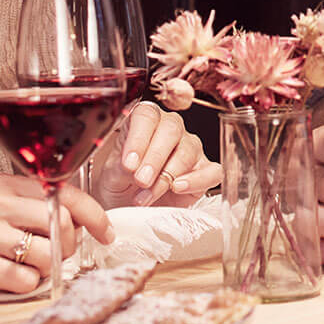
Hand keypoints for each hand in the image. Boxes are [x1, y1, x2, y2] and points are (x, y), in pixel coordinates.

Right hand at [0, 175, 114, 293]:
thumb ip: (30, 205)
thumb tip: (81, 223)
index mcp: (3, 186)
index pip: (65, 194)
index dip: (94, 216)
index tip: (106, 233)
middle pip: (62, 228)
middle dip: (67, 248)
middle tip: (53, 255)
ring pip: (48, 257)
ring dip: (45, 270)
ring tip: (23, 267)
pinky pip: (26, 283)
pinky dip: (25, 287)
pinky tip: (6, 279)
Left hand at [92, 102, 220, 206]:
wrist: (131, 207)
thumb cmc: (121, 185)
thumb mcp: (112, 175)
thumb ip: (122, 166)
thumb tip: (133, 165)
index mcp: (145, 120)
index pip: (147, 116)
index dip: (138, 138)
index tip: (128, 164)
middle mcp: (171, 129)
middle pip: (171, 130)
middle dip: (154, 158)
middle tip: (140, 180)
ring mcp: (191, 148)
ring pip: (187, 151)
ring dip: (166, 176)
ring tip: (146, 196)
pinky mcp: (206, 171)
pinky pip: (211, 171)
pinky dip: (196, 180)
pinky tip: (178, 188)